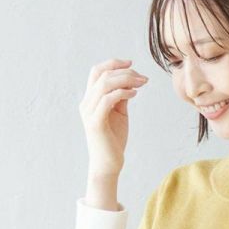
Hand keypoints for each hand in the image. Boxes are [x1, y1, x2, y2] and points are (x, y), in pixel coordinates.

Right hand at [80, 58, 148, 175]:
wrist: (108, 165)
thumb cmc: (113, 141)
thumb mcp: (119, 113)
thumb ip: (121, 97)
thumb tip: (130, 82)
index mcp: (90, 99)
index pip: (97, 72)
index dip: (113, 63)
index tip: (132, 64)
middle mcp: (86, 103)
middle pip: (102, 74)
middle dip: (124, 71)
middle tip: (142, 77)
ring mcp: (89, 112)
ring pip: (105, 84)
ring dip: (126, 80)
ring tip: (141, 84)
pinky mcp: (95, 122)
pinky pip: (108, 99)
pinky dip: (123, 93)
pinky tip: (135, 94)